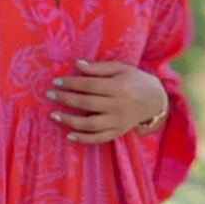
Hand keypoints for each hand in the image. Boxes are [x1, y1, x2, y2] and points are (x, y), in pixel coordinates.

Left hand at [46, 58, 167, 143]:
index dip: (72, 83)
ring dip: (70, 121)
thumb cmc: (134, 80)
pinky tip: (69, 135)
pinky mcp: (118, 132)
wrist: (154, 100)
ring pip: (91, 124)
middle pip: (88, 103)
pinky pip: (99, 139)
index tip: (56, 81)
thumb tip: (77, 64)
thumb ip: (99, 68)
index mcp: (118, 87)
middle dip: (66, 99)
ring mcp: (118, 122)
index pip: (90, 85)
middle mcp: (118, 105)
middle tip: (49, 95)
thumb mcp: (120, 68)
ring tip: (54, 116)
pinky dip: (84, 139)